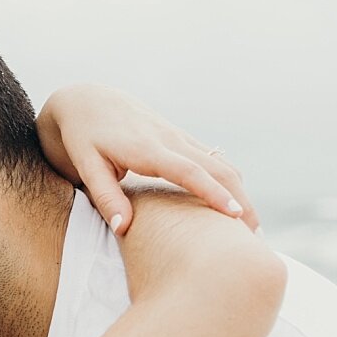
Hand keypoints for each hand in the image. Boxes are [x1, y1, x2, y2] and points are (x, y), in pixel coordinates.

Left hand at [37, 83, 258, 234]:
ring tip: (251, 225)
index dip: (214, 194)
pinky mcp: (181, 138)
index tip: (235, 215)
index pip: (189, 172)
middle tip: (254, 234)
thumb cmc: (83, 138)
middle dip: (239, 198)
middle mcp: (169, 140)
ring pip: (220, 162)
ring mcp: (178, 137)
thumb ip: (105, 197)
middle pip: (216, 168)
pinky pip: (213, 159)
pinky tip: (235, 203)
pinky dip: (229, 180)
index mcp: (147, 149)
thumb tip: (123, 228)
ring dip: (239, 191)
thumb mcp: (86, 167)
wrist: (88, 102)